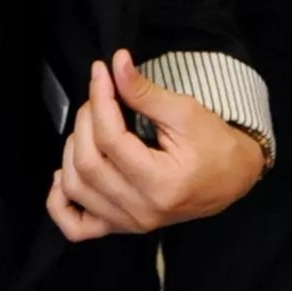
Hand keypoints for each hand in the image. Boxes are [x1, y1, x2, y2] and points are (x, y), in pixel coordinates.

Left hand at [46, 52, 265, 241]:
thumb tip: (117, 63)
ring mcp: (129, 224)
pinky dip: (59, 202)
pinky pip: (75, 226)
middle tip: (99, 96)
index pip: (111, 139)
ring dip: (71, 150)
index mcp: (162, 184)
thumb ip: (145, 91)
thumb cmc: (215, 145)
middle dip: (85, 120)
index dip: (99, 99)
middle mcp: (142, 211)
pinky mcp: (120, 227)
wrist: (232, 178)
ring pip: (75, 189)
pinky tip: (64, 173)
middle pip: (87, 163)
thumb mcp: (186, 112)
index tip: (101, 72)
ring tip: (90, 127)